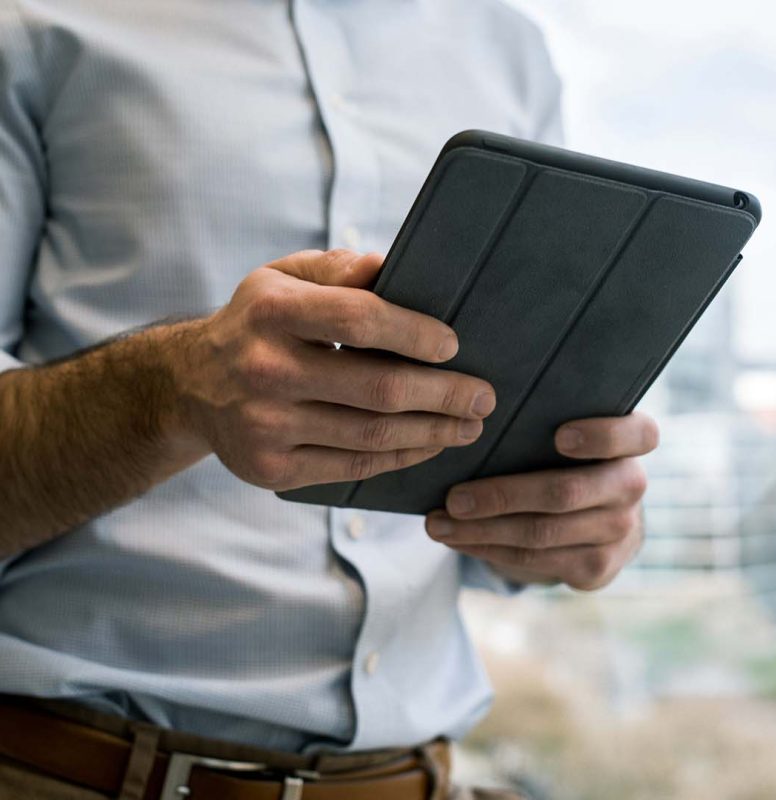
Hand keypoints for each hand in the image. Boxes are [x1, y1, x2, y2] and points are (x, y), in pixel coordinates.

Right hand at [170, 249, 495, 490]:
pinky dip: (400, 457)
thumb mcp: (281, 278)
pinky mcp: (271, 469)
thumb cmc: (255, 324)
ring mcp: (266, 426)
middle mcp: (265, 370)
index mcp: (272, 312)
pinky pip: (352, 466)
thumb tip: (394, 269)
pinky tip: (428, 445)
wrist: (190, 386)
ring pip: (372, 434)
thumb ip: (335, 269)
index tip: (454, 346)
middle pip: (377, 388)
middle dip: (444, 394)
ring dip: (433, 431)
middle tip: (484, 397)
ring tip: (469, 425)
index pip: (359, 319)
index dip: (414, 333)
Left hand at [424, 412, 658, 589]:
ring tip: (438, 523)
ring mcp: (618, 532)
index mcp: (632, 442)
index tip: (559, 436)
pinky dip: (487, 549)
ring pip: (540, 533)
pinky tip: (457, 539)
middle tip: (454, 498)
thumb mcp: (565, 430)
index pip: (638, 435)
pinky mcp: (596, 569)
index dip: (601, 437)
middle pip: (565, 493)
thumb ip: (542, 419)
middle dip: (502, 496)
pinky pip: (533, 560)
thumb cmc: (564, 457)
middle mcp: (632, 487)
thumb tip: (471, 414)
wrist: (595, 515)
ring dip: (481, 531)